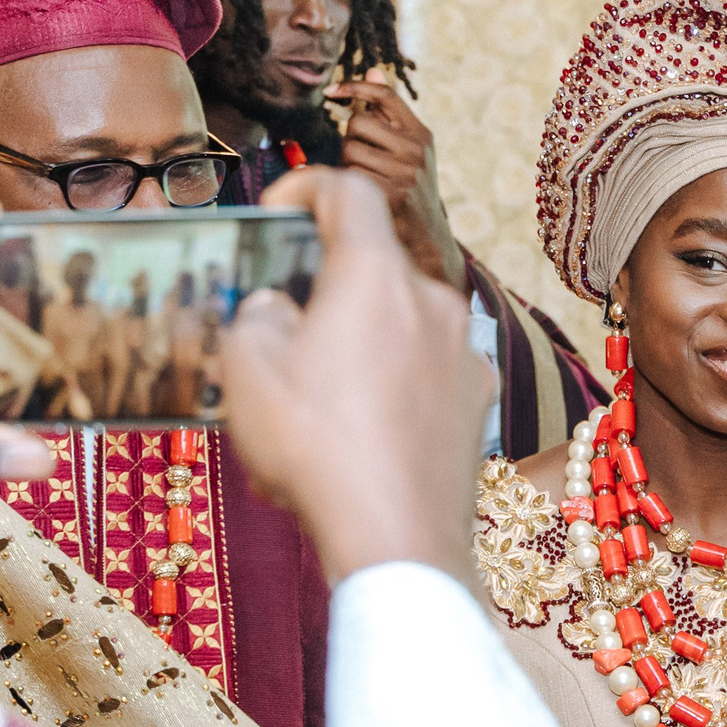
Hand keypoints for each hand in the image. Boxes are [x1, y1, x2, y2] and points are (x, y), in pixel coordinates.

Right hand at [220, 165, 494, 586]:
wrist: (396, 538)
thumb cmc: (316, 448)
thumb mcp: (247, 369)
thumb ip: (255, 314)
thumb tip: (276, 306)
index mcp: (376, 274)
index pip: (348, 191)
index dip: (304, 189)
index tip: (277, 214)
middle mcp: (432, 299)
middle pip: (374, 264)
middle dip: (326, 282)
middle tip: (282, 321)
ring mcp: (464, 350)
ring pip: (401, 319)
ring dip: (360, 335)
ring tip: (317, 390)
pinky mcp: (479, 398)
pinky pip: (427, 366)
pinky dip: (393, 377)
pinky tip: (362, 425)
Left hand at [326, 74, 464, 290]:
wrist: (428, 239)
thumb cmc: (411, 190)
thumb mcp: (409, 150)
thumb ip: (389, 114)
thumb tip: (372, 70)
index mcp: (421, 135)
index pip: (385, 95)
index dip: (356, 86)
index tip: (333, 91)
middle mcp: (416, 150)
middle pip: (358, 122)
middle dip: (351, 138)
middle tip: (362, 159)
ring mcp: (405, 173)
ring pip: (349, 149)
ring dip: (347, 163)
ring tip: (365, 179)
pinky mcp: (392, 194)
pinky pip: (350, 175)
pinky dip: (348, 183)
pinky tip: (363, 195)